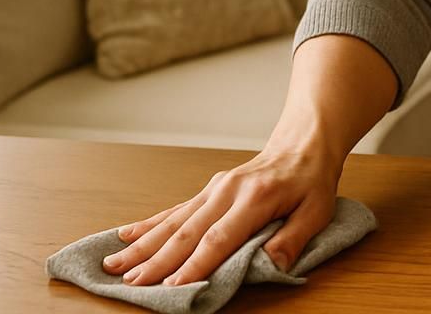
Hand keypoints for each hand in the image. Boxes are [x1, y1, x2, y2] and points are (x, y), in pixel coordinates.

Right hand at [100, 137, 340, 286]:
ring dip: (142, 244)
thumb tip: (271, 266)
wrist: (304, 143)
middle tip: (129, 283)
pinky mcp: (208, 190)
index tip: (172, 288)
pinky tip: (125, 234)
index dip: (195, 265)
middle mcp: (228, 191)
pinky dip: (149, 223)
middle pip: (187, 231)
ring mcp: (214, 188)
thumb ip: (293, 239)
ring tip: (113, 263)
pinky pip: (175, 209)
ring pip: (173, 221)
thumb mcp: (317, 210)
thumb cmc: (311, 181)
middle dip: (156, 260)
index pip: (219, 239)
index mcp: (255, 198)